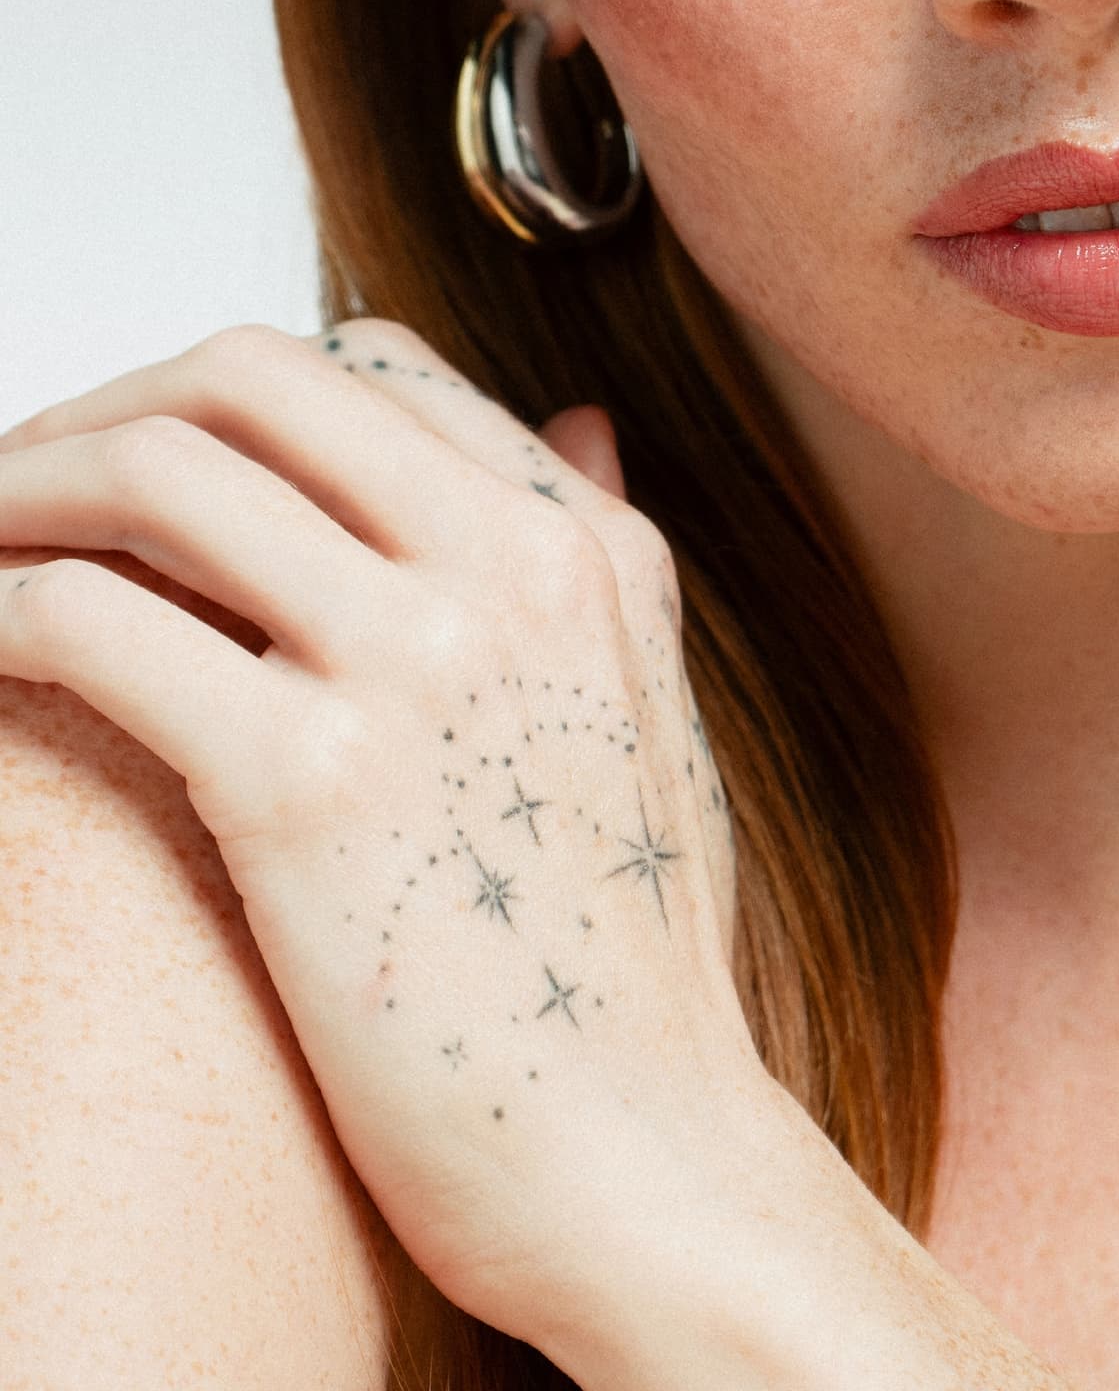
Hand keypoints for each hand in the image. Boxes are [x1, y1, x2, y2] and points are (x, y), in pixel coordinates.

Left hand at [0, 319, 757, 1356]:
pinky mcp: (304, 783)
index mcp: (586, 544)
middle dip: (104, 406)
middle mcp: (507, 567)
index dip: (228, 391)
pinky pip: (94, 626)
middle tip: (23, 477)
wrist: (644, 1156)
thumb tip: (574, 419)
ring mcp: (411, 662)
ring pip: (157, 478)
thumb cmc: (629, 964)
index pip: (372, 364)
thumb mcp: (652, 707)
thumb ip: (599, 550)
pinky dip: (0, 617)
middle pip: (249, 381)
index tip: (149, 447)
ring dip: (21, 492)